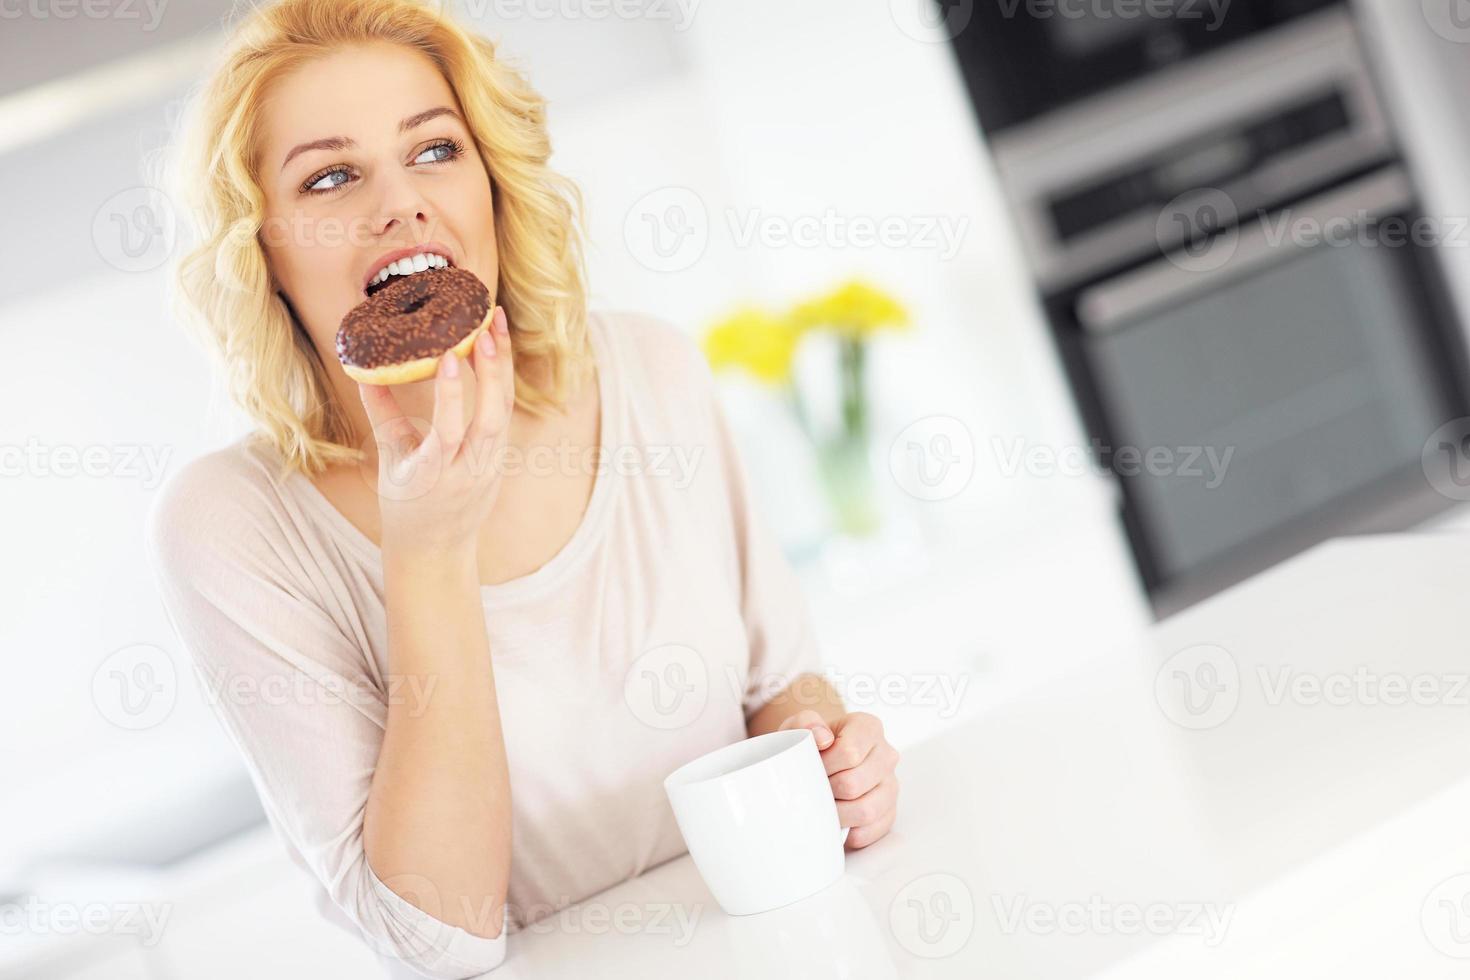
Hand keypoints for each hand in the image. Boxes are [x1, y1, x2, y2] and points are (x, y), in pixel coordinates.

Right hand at [357, 307, 514, 557]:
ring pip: (505, 411)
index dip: (451, 396)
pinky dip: (503, 379)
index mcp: (432, 476)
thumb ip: (381, 416)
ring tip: (497, 323)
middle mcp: (468, 471)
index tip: (449, 357)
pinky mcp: (501, 458)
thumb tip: (362, 371)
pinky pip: (506, 413)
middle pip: (490, 419)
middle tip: (487, 327)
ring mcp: (489, 465)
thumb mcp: (388, 463)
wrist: (436, 548)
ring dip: (503, 366)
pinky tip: (498, 347)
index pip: (446, 433)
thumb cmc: (406, 503)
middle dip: (492, 372)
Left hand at [778, 710, 898, 848]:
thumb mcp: (799, 727)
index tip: (812, 766)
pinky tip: (834, 820)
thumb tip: (822, 738)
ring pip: (865, 811)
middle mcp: (886, 755)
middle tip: (813, 787)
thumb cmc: (811, 744)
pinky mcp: (889, 813)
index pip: (849, 753)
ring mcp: (890, 785)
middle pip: (853, 784)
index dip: (824, 765)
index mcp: (868, 727)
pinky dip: (846, 832)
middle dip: (825, 790)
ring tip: (821, 804)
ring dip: (836, 813)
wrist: (819, 760)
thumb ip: (805, 722)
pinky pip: (869, 832)